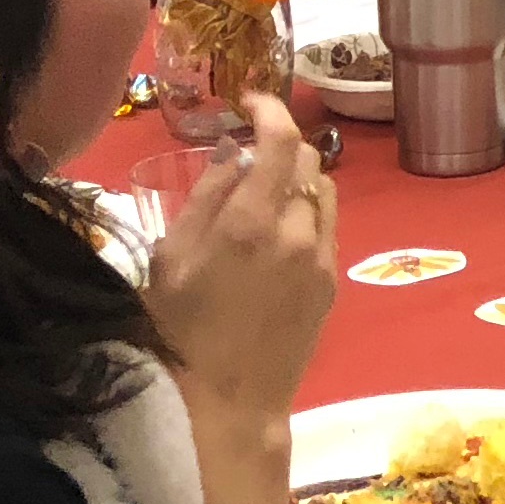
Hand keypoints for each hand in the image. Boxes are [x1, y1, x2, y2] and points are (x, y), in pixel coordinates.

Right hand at [144, 96, 338, 503]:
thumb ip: (206, 197)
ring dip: (297, 179)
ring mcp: (322, 258)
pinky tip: (274, 234)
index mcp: (251, 222)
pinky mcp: (332, 283)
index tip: (251, 101)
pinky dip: (306, 213)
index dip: (271, 109)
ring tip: (261, 193)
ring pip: (324, 192)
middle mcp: (298, 232)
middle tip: (248, 150)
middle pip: (308, 160)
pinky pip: (327, 228)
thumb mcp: (172, 257)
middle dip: (281, 144)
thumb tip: (233, 153)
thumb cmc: (178, 330)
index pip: (281, 141)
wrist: (226, 402)